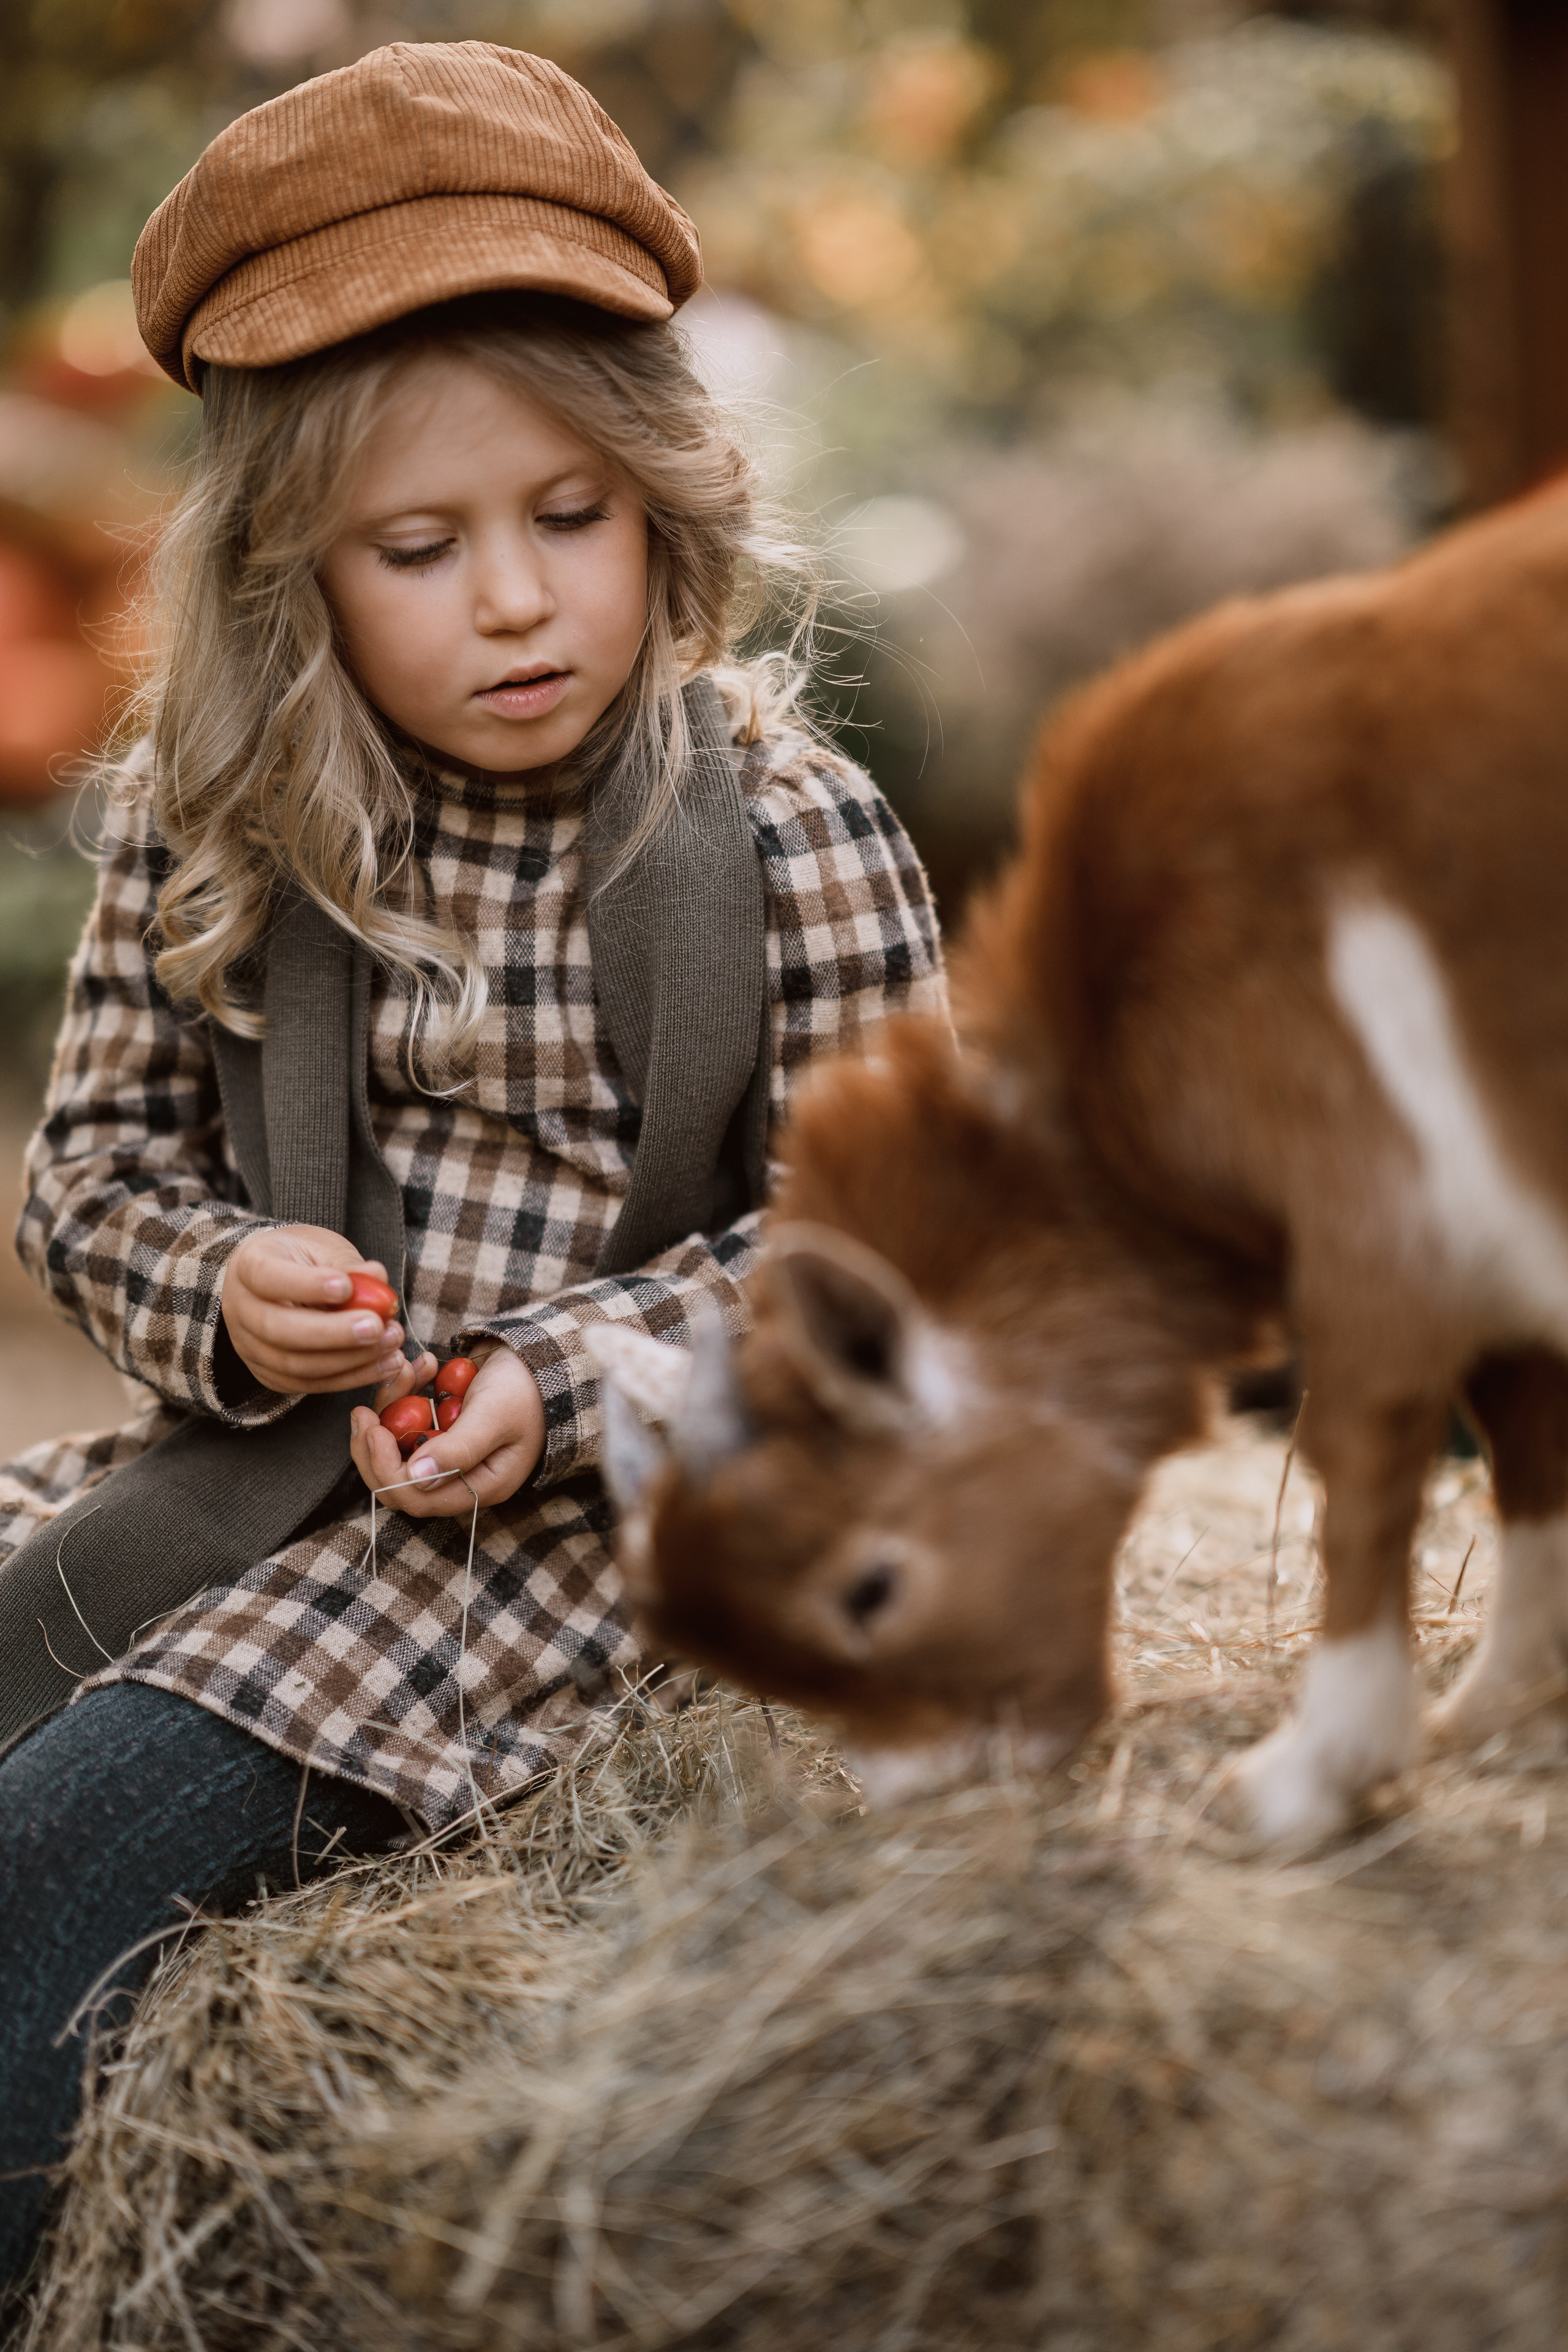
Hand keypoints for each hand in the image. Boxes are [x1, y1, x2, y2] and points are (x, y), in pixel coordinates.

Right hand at [221, 1224, 405, 1395]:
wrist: (278, 1284)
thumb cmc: (303, 1261)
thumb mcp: (322, 1248)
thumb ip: (347, 1262)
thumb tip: (376, 1277)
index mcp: (248, 1267)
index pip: (267, 1277)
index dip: (305, 1285)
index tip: (346, 1287)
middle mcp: (240, 1310)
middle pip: (278, 1329)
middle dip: (332, 1333)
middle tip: (377, 1326)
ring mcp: (251, 1348)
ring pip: (295, 1364)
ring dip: (349, 1359)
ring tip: (391, 1344)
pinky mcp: (271, 1375)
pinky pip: (310, 1384)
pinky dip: (351, 1377)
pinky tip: (384, 1364)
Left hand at [349, 1344, 545, 1517]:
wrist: (542, 1356)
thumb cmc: (526, 1390)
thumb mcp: (494, 1417)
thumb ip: (457, 1449)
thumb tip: (416, 1476)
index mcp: (480, 1487)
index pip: (417, 1499)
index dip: (386, 1469)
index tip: (374, 1430)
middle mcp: (461, 1477)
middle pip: (397, 1479)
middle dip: (374, 1445)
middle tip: (362, 1413)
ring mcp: (447, 1452)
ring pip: (396, 1446)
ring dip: (390, 1409)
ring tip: (404, 1371)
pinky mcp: (440, 1428)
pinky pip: (407, 1419)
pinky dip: (406, 1392)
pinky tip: (423, 1367)